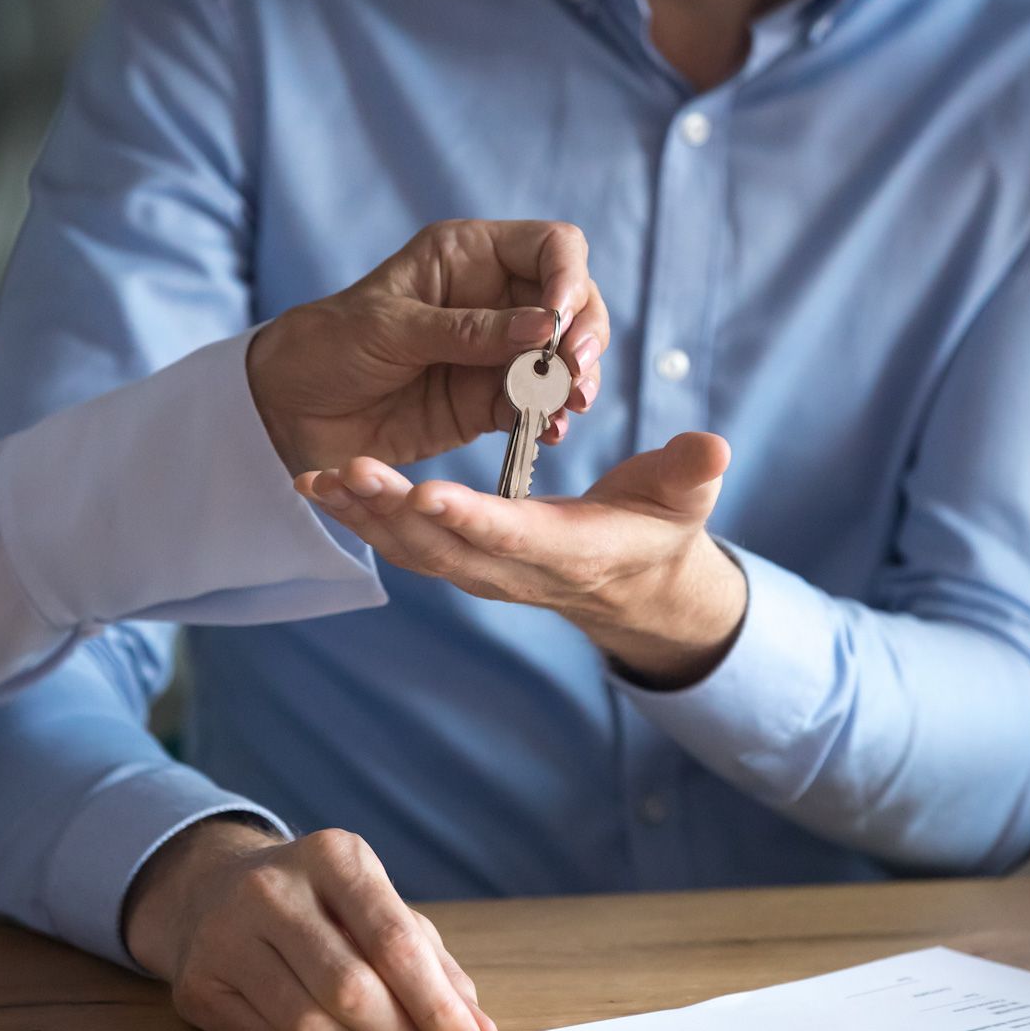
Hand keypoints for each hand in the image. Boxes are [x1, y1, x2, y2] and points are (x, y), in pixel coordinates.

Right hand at [123, 817, 496, 1030]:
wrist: (212, 889)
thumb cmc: (321, 906)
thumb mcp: (380, 909)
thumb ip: (435, 966)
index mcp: (333, 855)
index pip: (394, 939)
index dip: (437, 1004)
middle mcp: (272, 887)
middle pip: (352, 989)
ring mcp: (224, 935)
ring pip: (310, 1026)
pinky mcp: (197, 984)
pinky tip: (315, 1027)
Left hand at [247, 219, 608, 474]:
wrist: (288, 410)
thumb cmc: (328, 346)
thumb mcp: (391, 329)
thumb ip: (468, 329)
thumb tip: (547, 325)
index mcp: (468, 255)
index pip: (550, 247)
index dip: (569, 276)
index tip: (561, 319)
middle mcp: (493, 297)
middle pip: (573, 301)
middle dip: (585, 335)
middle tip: (577, 373)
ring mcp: (496, 351)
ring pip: (564, 356)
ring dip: (576, 380)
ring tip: (571, 406)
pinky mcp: (490, 401)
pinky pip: (538, 404)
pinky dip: (553, 416)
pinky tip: (552, 430)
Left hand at [298, 432, 746, 685]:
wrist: (635, 582)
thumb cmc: (661, 525)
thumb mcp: (685, 496)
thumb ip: (691, 472)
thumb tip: (713, 448)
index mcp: (568, 548)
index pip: (514, 536)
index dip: (472, 519)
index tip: (428, 495)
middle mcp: (514, 569)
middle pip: (445, 546)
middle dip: (393, 512)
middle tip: (350, 470)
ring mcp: (482, 570)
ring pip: (412, 549)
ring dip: (362, 517)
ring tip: (316, 479)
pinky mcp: (460, 560)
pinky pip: (402, 544)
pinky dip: (358, 519)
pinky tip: (317, 487)